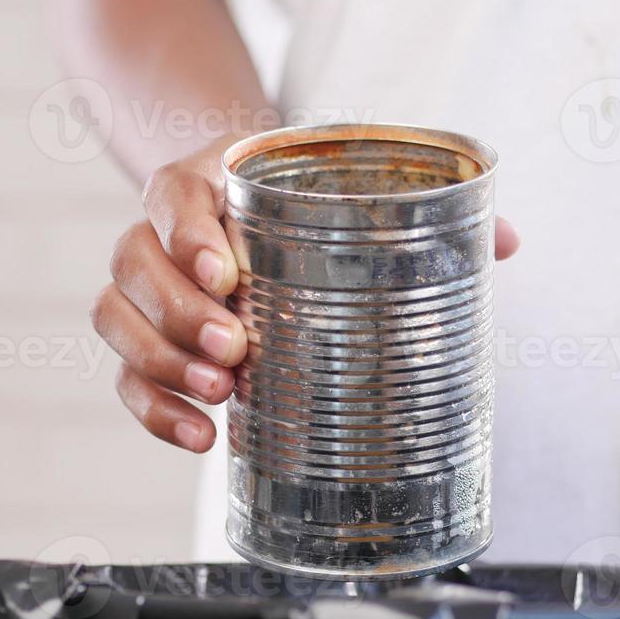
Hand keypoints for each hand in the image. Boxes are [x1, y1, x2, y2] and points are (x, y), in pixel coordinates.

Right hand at [91, 137, 521, 453]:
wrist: (241, 201)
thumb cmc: (298, 201)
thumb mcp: (340, 185)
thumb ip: (414, 208)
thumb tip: (504, 241)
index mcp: (201, 182)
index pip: (171, 197)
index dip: (187, 234)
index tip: (225, 270)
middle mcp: (158, 232)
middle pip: (133, 263)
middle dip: (180, 313)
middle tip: (239, 347)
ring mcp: (146, 288)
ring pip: (114, 318)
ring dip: (160, 362)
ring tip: (221, 395)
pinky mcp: (144, 341)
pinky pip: (123, 377)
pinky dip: (152, 410)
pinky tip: (200, 436)